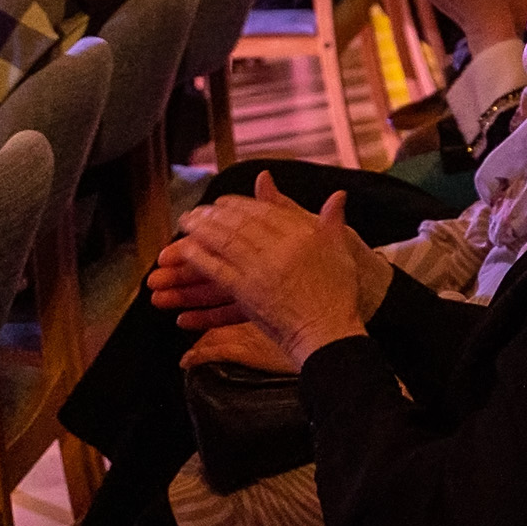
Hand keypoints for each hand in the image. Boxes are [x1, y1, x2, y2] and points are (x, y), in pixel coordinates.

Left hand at [158, 190, 390, 368]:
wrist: (328, 331)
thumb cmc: (338, 295)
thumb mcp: (341, 251)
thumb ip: (333, 221)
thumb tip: (338, 193)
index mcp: (303, 235)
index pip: (264, 211)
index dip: (239, 203)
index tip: (223, 201)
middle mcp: (280, 248)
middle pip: (239, 223)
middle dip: (215, 212)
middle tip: (198, 209)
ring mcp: (261, 270)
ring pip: (225, 241)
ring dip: (201, 228)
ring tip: (186, 221)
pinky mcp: (247, 292)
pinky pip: (218, 270)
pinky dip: (199, 257)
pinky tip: (185, 249)